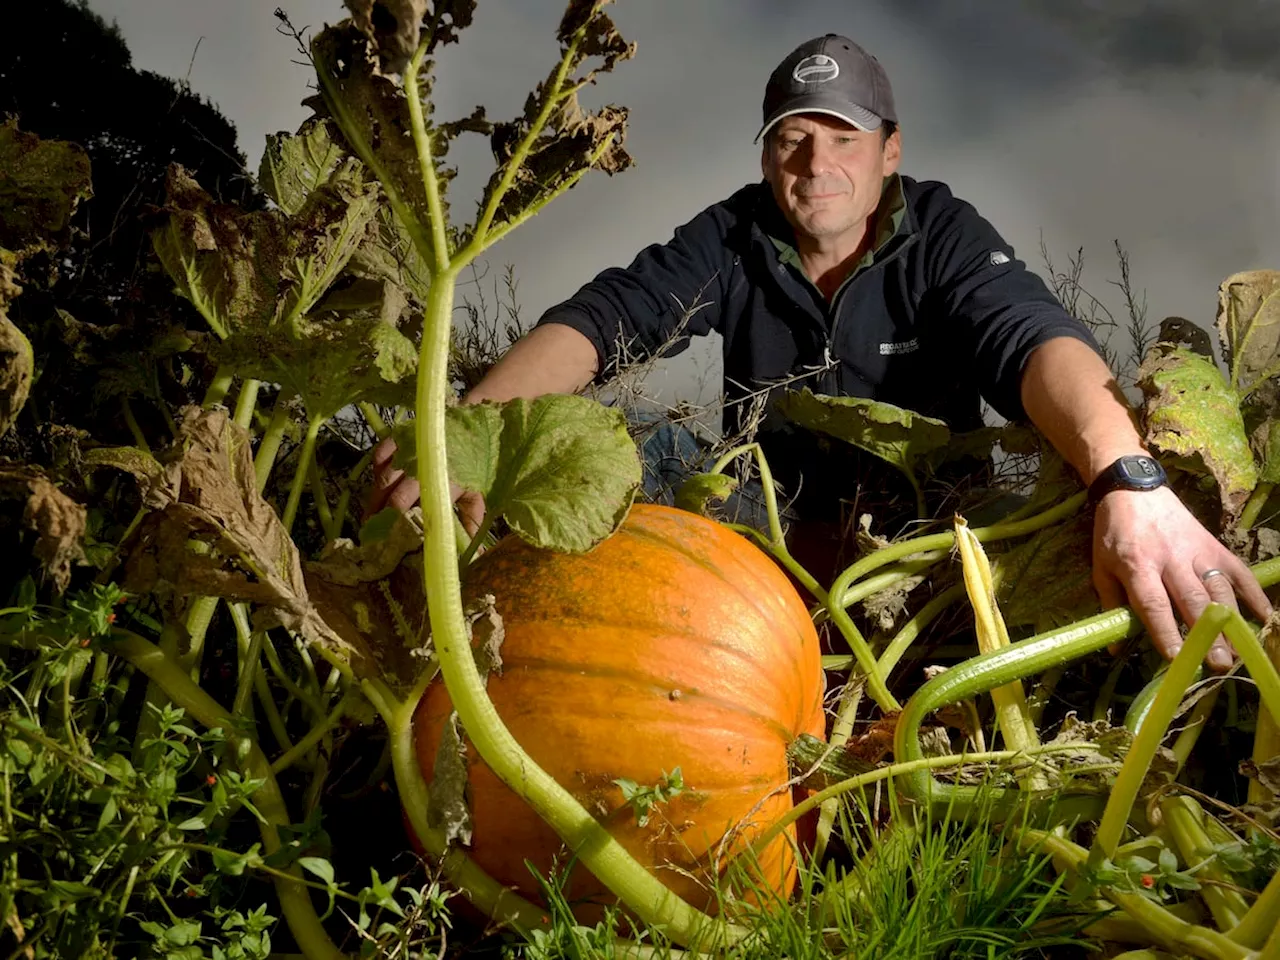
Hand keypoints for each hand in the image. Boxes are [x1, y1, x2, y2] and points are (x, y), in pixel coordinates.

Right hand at [366, 436, 485, 535]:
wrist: (471, 425)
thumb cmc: (473, 464)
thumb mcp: (475, 493)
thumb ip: (470, 521)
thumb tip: (475, 553)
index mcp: (444, 483)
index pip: (419, 512)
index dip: (402, 529)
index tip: (393, 545)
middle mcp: (422, 467)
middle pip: (395, 499)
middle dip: (383, 520)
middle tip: (374, 537)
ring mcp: (407, 450)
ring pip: (382, 481)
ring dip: (375, 502)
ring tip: (369, 521)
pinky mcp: (397, 437)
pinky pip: (378, 458)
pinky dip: (376, 473)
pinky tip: (375, 488)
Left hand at [1092, 486, 1271, 671]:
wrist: (1134, 490)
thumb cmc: (1114, 534)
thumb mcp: (1102, 567)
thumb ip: (1111, 605)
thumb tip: (1114, 648)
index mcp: (1138, 565)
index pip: (1153, 603)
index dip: (1165, 630)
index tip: (1176, 657)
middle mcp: (1171, 559)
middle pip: (1192, 600)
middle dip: (1207, 634)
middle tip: (1218, 664)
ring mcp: (1197, 552)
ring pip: (1219, 590)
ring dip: (1231, 622)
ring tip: (1238, 651)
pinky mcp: (1215, 546)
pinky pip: (1239, 573)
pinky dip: (1255, 595)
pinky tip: (1264, 618)